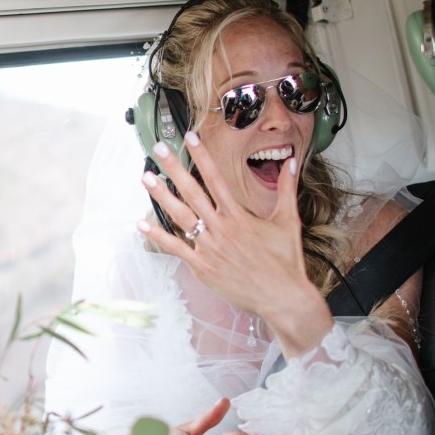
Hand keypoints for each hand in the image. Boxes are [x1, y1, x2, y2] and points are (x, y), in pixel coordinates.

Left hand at [138, 133, 332, 357]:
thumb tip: (292, 163)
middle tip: (158, 149)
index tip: (189, 138)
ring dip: (162, 196)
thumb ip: (287, 188)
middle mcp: (222, 227)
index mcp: (240, 215)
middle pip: (193, 191)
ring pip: (181, 216)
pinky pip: (176, 248)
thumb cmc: (286, 261)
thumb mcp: (288, 220)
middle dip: (174, 168)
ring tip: (146, 178)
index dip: (202, 156)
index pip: (216, 177)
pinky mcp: (203, 267)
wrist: (282, 297)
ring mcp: (210, 247)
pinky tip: (142, 224)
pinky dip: (158, 236)